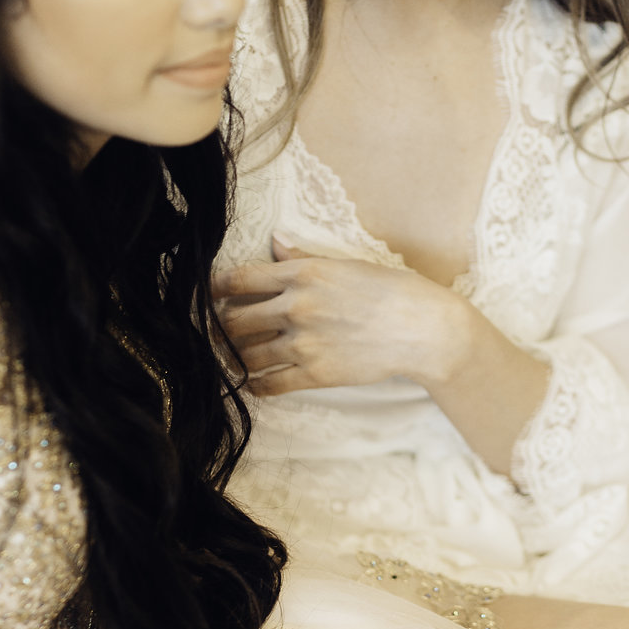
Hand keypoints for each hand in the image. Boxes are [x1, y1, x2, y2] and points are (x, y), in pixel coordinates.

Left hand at [212, 234, 469, 395]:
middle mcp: (296, 306)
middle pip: (233, 319)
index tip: (207, 293)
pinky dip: (255, 384)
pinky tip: (253, 382)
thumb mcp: (345, 264)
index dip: (215, 288)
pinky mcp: (315, 373)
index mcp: (302, 273)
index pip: (239, 279)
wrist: (422, 328)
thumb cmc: (390, 290)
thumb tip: (274, 243)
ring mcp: (304, 342)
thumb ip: (302, 258)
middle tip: (215, 330)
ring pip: (246, 354)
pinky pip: (269, 384)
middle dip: (220, 326)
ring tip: (232, 356)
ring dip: (235, 356)